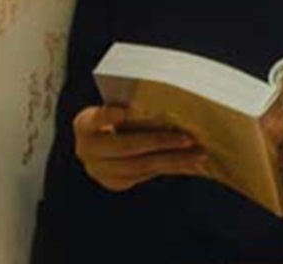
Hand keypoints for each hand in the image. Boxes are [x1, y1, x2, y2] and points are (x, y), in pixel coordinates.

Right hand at [72, 105, 208, 190]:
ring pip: (141, 166)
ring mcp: (100, 170)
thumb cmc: (115, 115)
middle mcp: (87, 150)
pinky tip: (189, 163)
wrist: (101, 143)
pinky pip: (147, 175)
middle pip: (126, 146)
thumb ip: (132, 104)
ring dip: (173, 160)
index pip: (95, 118)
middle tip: (188, 138)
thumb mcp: (115, 105)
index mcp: (84, 125)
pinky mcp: (115, 183)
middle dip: (160, 143)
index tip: (123, 110)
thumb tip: (167, 98)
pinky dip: (170, 168)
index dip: (108, 115)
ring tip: (198, 154)